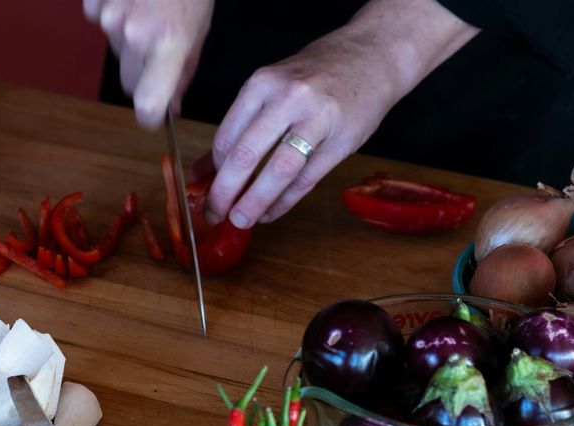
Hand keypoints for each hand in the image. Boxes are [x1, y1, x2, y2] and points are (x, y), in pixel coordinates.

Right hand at [83, 0, 213, 129]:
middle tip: (159, 49)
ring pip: (116, 53)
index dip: (150, 117)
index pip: (148, 104)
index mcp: (168, 44)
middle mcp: (135, 33)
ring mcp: (110, 17)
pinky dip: (113, 19)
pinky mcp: (95, 4)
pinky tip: (131, 1)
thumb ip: (182, 73)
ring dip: (129, 43)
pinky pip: (101, 26)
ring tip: (148, 15)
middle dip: (143, 74)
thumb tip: (169, 107)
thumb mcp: (198, 32)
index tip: (154, 117)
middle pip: (129, 82)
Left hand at [206, 0, 478, 226]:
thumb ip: (239, 126)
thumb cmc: (314, 75)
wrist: (372, 56)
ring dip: (255, 203)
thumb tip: (202, 171)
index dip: (214, 171)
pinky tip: (271, 213)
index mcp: (262, 84)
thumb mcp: (271, 87)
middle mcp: (288, 99)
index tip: (207, 190)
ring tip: (240, 221)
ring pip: (278, 172)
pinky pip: (306, 180)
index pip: (226, 137)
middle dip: (224, 193)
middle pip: (246, 156)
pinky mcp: (342, 141)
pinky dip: (284, 202)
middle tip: (214, 214)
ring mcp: (317, 120)